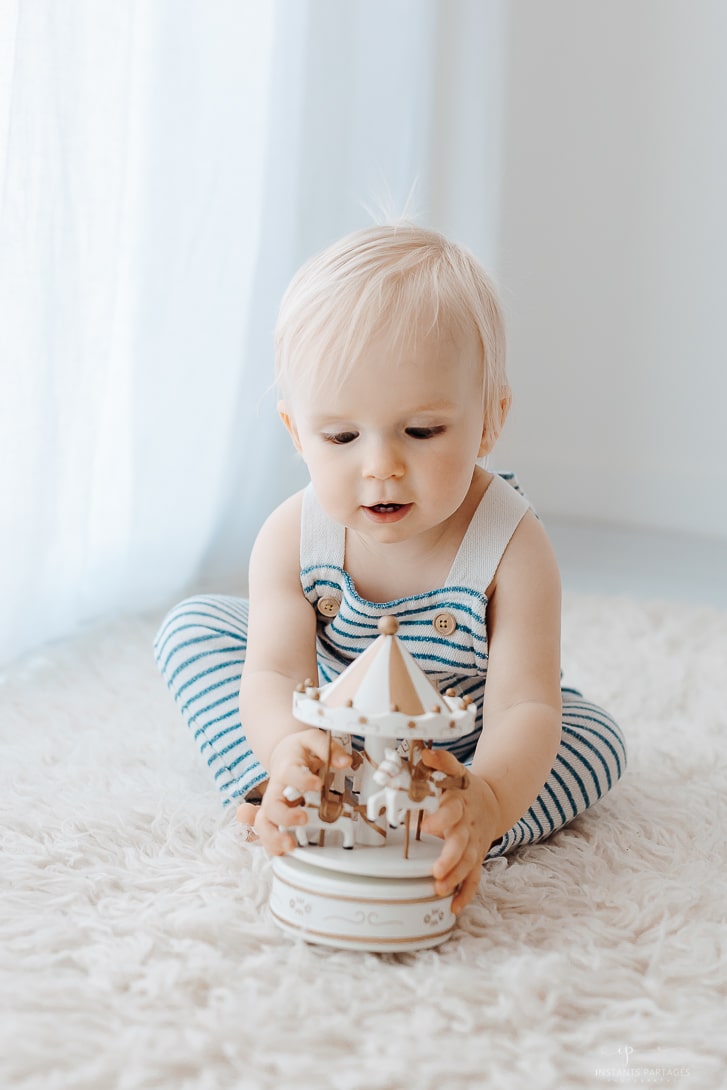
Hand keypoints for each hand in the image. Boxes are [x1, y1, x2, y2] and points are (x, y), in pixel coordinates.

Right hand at [253, 729, 350, 854]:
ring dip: (273, 837)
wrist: (284, 755)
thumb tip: (344, 762)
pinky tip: (283, 851)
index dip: (302, 780)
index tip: (317, 784)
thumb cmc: (299, 751)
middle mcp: (276, 789)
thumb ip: (329, 749)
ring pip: (263, 824)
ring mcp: (273, 805)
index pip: (290, 773)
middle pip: (271, 805)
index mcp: (286, 767)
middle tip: (304, 818)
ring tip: (290, 845)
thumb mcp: (313, 740)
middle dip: (285, 816)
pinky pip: (266, 834)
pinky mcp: (274, 818)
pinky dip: (271, 845)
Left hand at [419, 748, 500, 913]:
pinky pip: (474, 877)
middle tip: (436, 869)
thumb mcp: (456, 771)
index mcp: (460, 802)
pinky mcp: (476, 857)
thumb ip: (442, 763)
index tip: (425, 826)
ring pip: (468, 862)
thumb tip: (427, 753)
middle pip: (462, 842)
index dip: (441, 818)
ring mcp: (475, 843)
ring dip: (455, 877)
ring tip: (439, 889)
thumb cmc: (465, 788)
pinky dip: (466, 892)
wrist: (492, 801)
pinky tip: (454, 906)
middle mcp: (469, 825)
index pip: (452, 810)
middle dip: (450, 857)